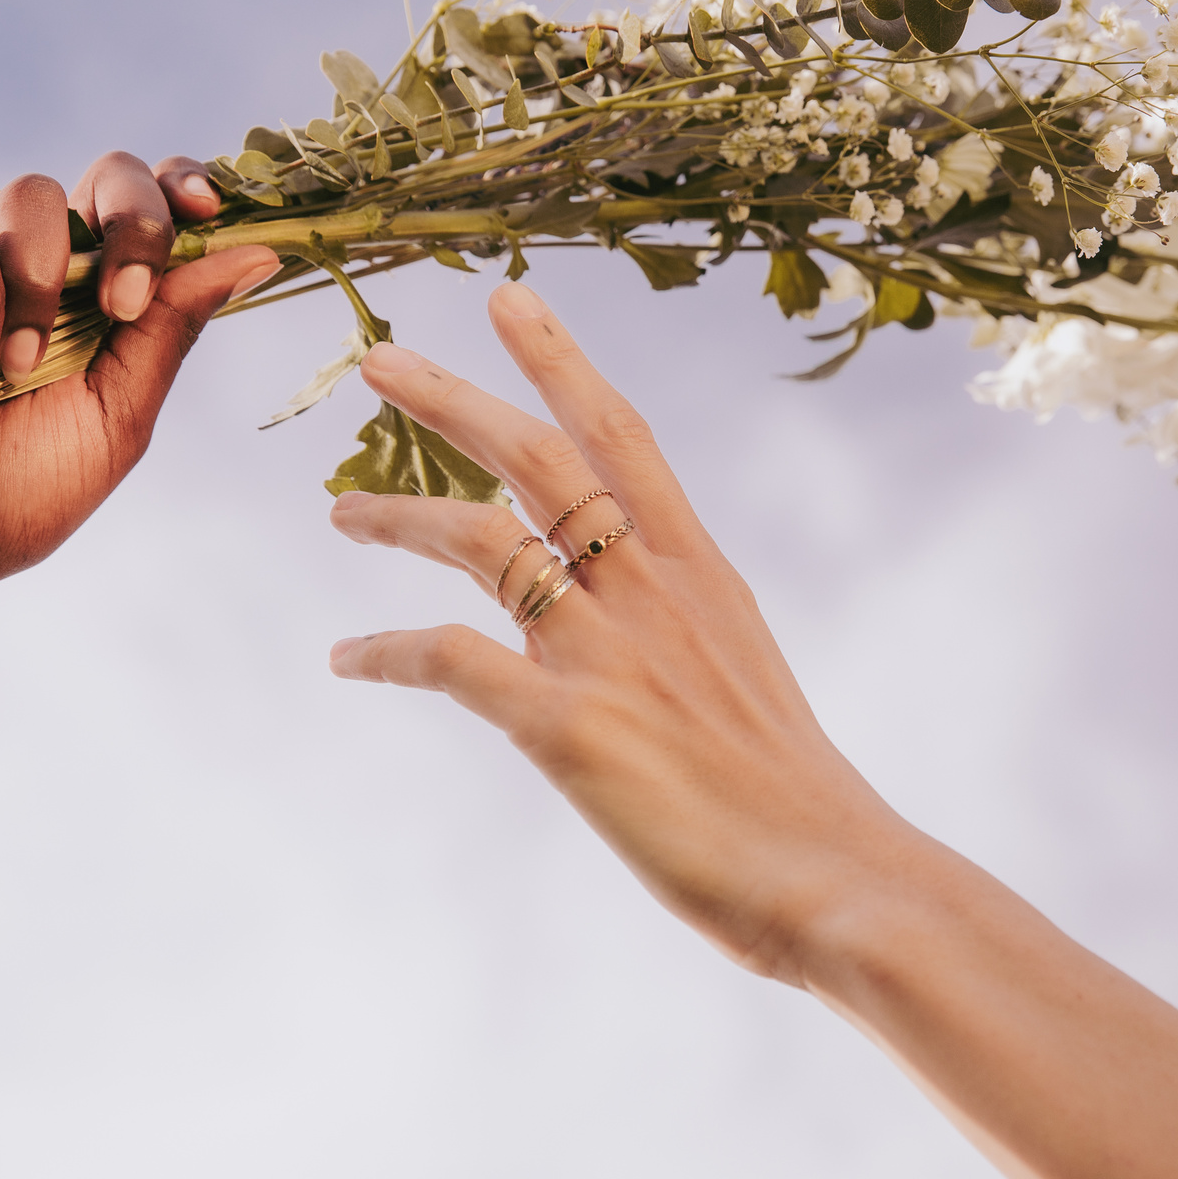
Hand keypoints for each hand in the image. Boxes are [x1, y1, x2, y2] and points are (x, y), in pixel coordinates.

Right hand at [0, 153, 276, 598]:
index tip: (202, 208)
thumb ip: (174, 328)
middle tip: (118, 304)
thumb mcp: (120, 414)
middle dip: (129, 221)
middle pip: (111, 175)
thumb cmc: (27, 488)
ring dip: (36, 280)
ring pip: (31, 194)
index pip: (167, 206)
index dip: (186, 186)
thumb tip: (259, 254)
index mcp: (125, 298)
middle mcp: (65, 267)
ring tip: (22, 364)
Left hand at [325, 280, 920, 981]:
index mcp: (700, 573)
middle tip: (378, 358)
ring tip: (339, 510)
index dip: (560, 361)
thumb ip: (679, 630)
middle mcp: (651, 592)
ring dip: (399, 514)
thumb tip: (634, 627)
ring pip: (481, 538)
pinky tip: (350, 659)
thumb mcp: (742, 676)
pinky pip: (452, 661)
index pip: (622, 434)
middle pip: (537, 456)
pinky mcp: (568, 728)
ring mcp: (608, 654)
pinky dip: (390, 651)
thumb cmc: (795, 800)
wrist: (838, 880)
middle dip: (452, 398)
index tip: (510, 299)